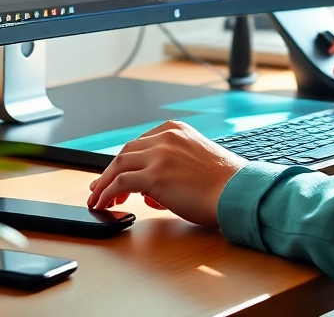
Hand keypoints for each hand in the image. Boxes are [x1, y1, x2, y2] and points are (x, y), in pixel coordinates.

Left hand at [87, 120, 245, 226]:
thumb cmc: (222, 182)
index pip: (141, 142)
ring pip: (119, 164)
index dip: (125, 160)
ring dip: (104, 183)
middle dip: (109, 171)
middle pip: (126, 151)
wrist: (235, 190)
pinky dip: (107, 193)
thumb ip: (172, 167)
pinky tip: (104, 204)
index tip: (116, 172)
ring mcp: (159, 155)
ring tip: (98, 199)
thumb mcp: (196, 161)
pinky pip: (121, 182)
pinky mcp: (154, 176)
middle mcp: (166, 137)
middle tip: (99, 187)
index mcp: (177, 130)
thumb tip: (150, 192)